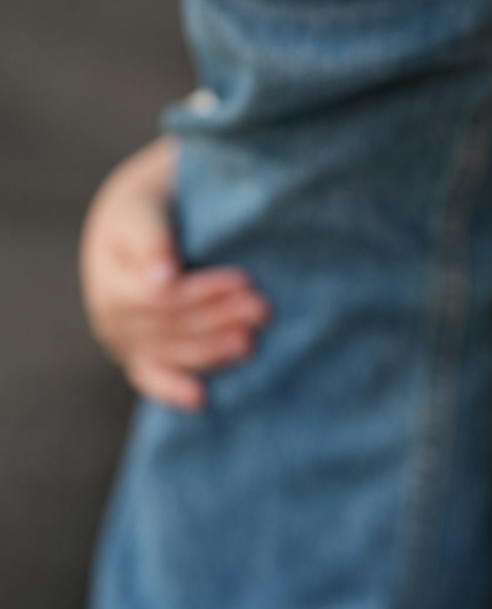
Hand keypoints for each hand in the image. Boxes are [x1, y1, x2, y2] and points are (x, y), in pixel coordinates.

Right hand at [79, 136, 269, 410]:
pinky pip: (153, 378)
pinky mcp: (141, 356)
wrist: (143, 219)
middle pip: (170, 325)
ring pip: (172, 351)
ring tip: (252, 341)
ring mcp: (125, 340)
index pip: (161, 296)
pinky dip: (173, 389)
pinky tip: (200, 400)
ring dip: (213, 348)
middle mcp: (112, 315)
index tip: (243, 277)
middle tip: (263, 308)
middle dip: (218, 317)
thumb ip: (151, 238)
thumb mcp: (144, 209)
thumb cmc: (151, 208)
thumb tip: (162, 280)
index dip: (203, 291)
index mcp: (111, 277)